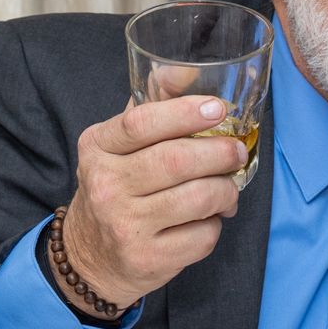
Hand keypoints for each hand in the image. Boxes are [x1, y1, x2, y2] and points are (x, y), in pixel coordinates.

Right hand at [58, 95, 247, 308]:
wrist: (91, 257)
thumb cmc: (117, 189)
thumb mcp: (119, 146)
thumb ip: (151, 107)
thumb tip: (189, 70)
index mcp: (98, 148)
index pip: (141, 123)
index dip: (185, 113)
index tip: (217, 109)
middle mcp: (105, 185)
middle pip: (177, 160)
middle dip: (221, 153)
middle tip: (237, 152)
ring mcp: (125, 226)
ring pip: (198, 198)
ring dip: (226, 191)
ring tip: (227, 189)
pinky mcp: (148, 258)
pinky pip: (203, 235)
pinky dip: (215, 225)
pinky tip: (206, 220)